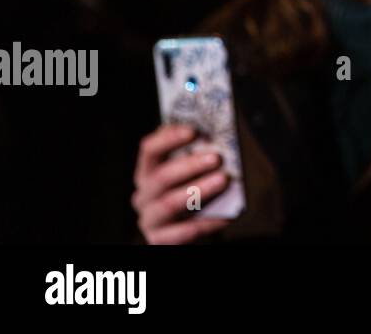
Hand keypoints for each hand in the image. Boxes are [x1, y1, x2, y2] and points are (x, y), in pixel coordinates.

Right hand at [131, 124, 231, 243]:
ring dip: (198, 190)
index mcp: (148, 171)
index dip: (169, 138)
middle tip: (216, 157)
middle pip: (161, 177)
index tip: (193, 130)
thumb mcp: (191, 171)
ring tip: (223, 180)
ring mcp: (149, 218)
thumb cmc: (193, 190)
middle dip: (190, 165)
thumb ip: (199, 155)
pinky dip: (206, 222)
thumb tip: (222, 140)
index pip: (149, 149)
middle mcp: (143, 194)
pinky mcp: (160, 240)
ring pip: (169, 204)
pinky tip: (227, 216)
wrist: (188, 227)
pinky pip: (183, 232)